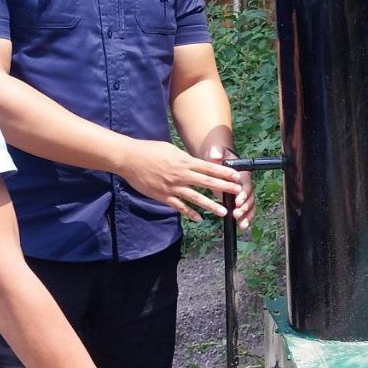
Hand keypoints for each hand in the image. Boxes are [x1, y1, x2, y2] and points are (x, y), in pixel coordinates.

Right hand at [116, 139, 241, 220]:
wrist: (129, 159)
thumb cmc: (150, 150)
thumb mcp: (171, 149)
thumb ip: (185, 158)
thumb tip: (198, 163)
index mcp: (184, 161)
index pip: (209, 167)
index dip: (225, 172)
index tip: (237, 176)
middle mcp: (181, 175)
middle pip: (207, 182)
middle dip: (224, 188)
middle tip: (238, 192)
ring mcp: (173, 187)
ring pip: (196, 198)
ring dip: (211, 206)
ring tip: (223, 212)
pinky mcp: (163, 196)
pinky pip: (180, 206)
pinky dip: (190, 213)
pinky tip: (199, 218)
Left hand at [208, 146, 255, 230]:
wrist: (216, 156)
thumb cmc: (216, 153)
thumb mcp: (215, 150)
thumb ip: (216, 152)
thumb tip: (215, 155)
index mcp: (241, 172)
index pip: (245, 184)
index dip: (243, 193)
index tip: (237, 201)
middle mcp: (244, 183)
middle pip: (249, 197)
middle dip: (244, 207)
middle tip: (237, 214)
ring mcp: (242, 192)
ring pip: (249, 205)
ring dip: (246, 215)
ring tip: (242, 224)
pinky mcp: (238, 199)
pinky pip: (244, 209)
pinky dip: (244, 218)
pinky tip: (242, 226)